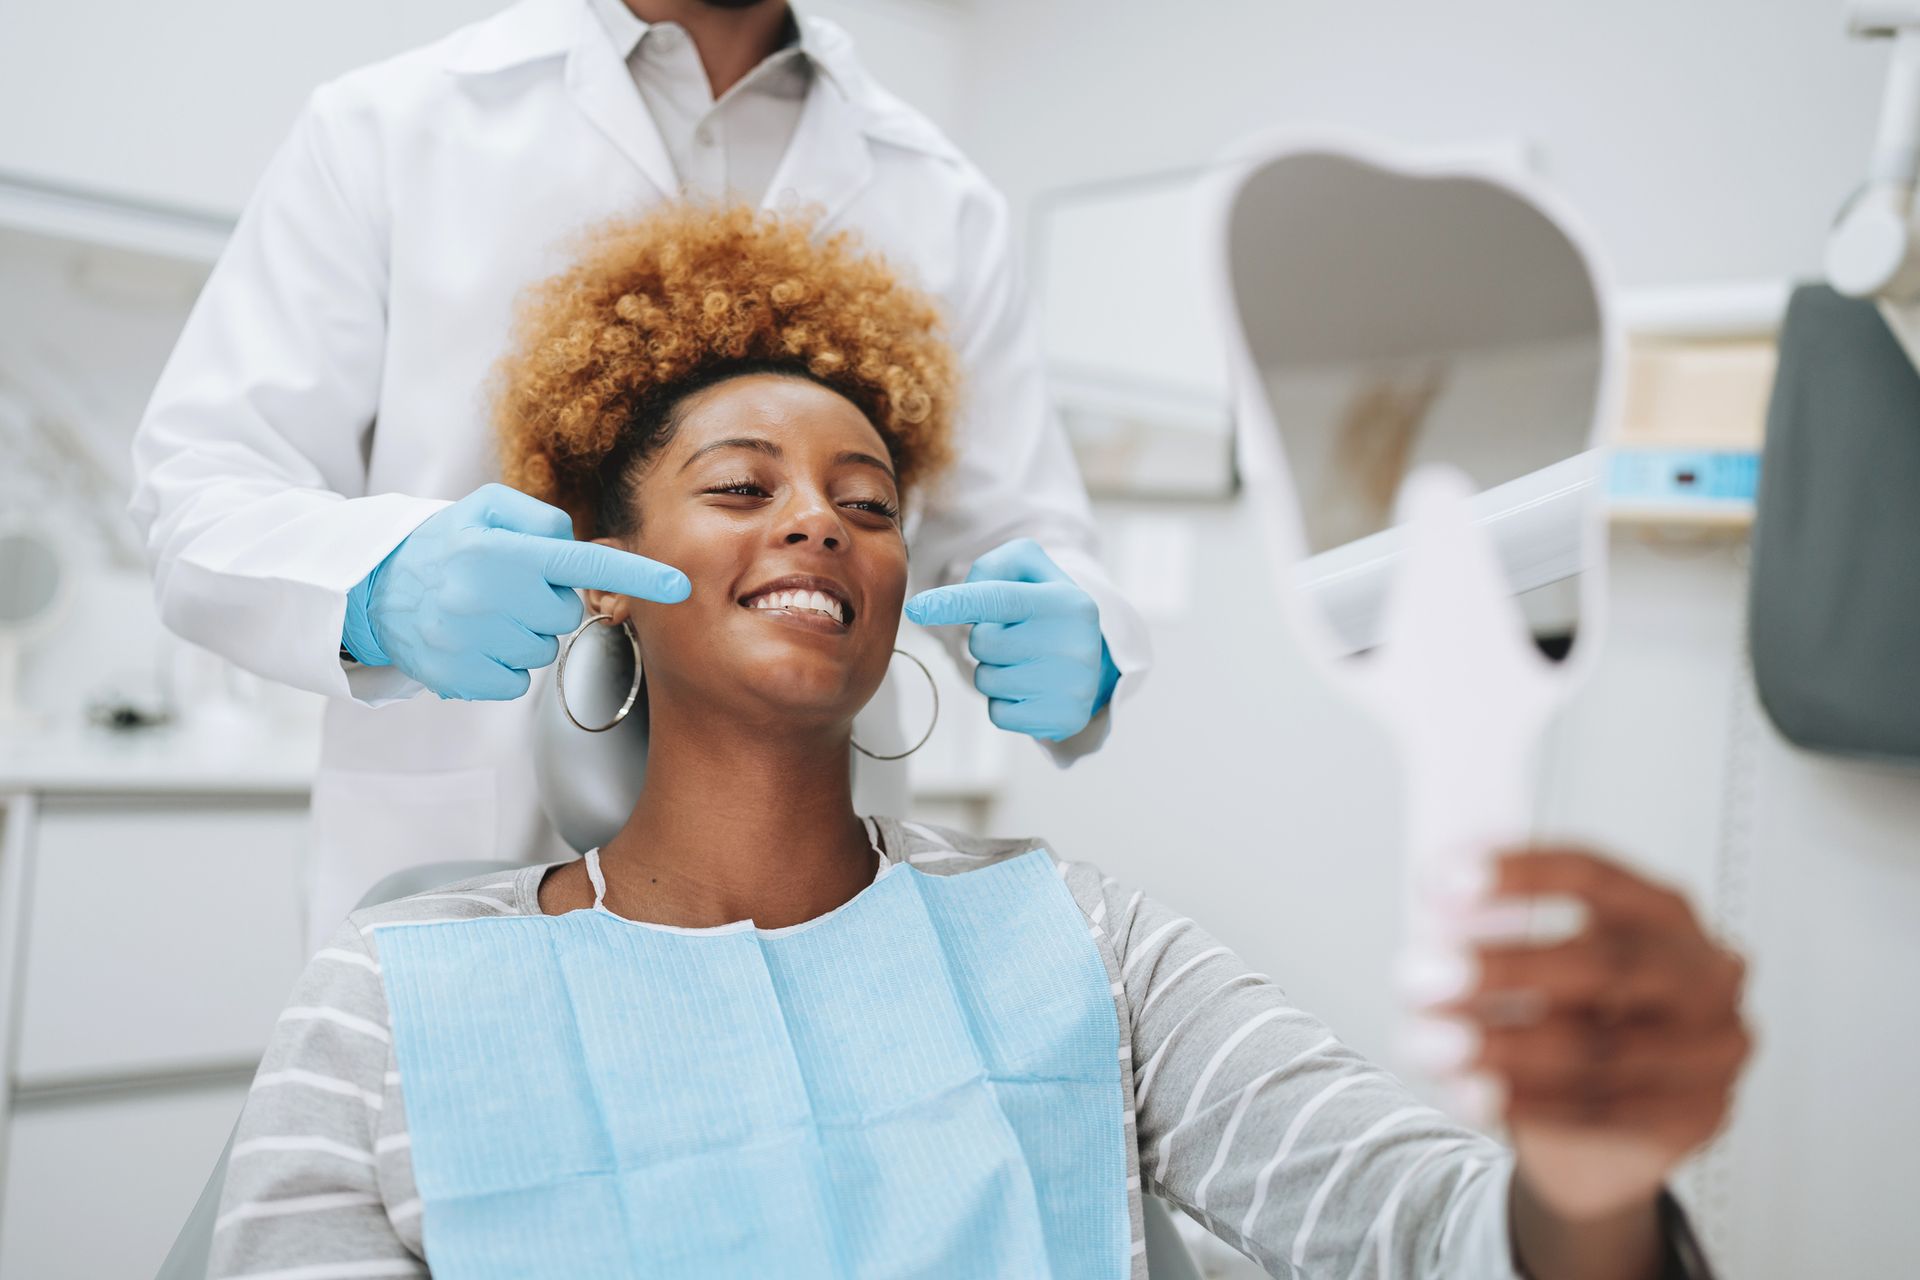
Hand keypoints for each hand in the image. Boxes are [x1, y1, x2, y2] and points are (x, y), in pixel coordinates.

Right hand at [342, 483, 689, 699]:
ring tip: (485, 614)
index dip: (637, 575)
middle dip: (545, 602)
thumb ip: (540, 519)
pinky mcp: (463, 679)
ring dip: (523, 633)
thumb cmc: (446, 546)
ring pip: (542, 649)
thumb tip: (576, 545)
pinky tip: (474, 642)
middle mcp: (486, 597)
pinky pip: (516, 680)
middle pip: (565, 614)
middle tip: (506, 588)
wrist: (376, 591)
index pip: (583, 563)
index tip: (678, 586)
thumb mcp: (486, 510)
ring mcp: (472, 642)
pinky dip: (502, 665)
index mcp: (500, 552)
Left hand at [904, 538, 1119, 741]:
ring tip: (1024, 661)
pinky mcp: (1064, 719)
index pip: (999, 599)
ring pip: (987, 680)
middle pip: (984, 642)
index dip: (955, 603)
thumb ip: (993, 568)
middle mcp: (1075, 644)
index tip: (919, 608)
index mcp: (1067, 601)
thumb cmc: (1045, 608)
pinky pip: (998, 713)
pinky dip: (1004, 701)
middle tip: (1014, 635)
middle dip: (985, 638)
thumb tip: (959, 599)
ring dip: (993, 670)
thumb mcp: (1030, 572)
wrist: (1094, 660)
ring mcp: (1073, 687)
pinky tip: (1029, 688)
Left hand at [1435, 848, 1750, 1224]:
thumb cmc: (1573, 1014)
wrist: (1617, 1127)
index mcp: (1661, 909)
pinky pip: (1603, 1110)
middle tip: (1416, 978)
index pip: (1593, 876)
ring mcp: (1711, 1044)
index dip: (1517, 876)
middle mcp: (1699, 970)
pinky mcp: (1701, 1111)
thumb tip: (1425, 920)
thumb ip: (1499, 933)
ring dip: (1499, 1048)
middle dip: (1500, 971)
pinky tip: (1470, 1092)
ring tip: (1427, 1046)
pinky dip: (1527, 1102)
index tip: (1438, 883)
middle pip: (1599, 965)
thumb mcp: (1541, 961)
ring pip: (1597, 1049)